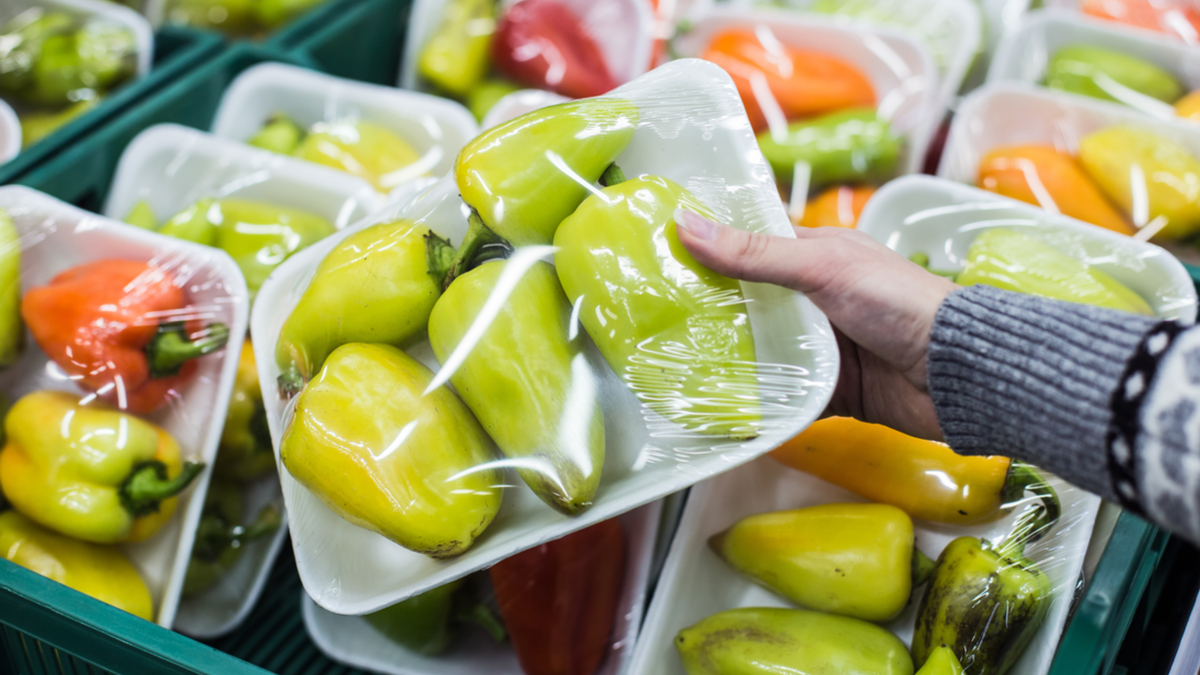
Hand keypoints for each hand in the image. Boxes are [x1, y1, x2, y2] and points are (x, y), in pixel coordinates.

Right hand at [674, 208, 957, 440]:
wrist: (957, 373)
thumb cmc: (899, 303)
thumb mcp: (823, 267)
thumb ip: (756, 253)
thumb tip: (686, 224)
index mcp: (817, 257)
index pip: (751, 248)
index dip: (709, 252)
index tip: (657, 257)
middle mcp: (815, 300)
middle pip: (749, 305)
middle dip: (707, 312)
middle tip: (650, 319)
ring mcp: (821, 346)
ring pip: (761, 352)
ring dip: (727, 360)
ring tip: (671, 364)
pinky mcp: (828, 389)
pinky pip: (782, 395)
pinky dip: (756, 401)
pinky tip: (716, 405)